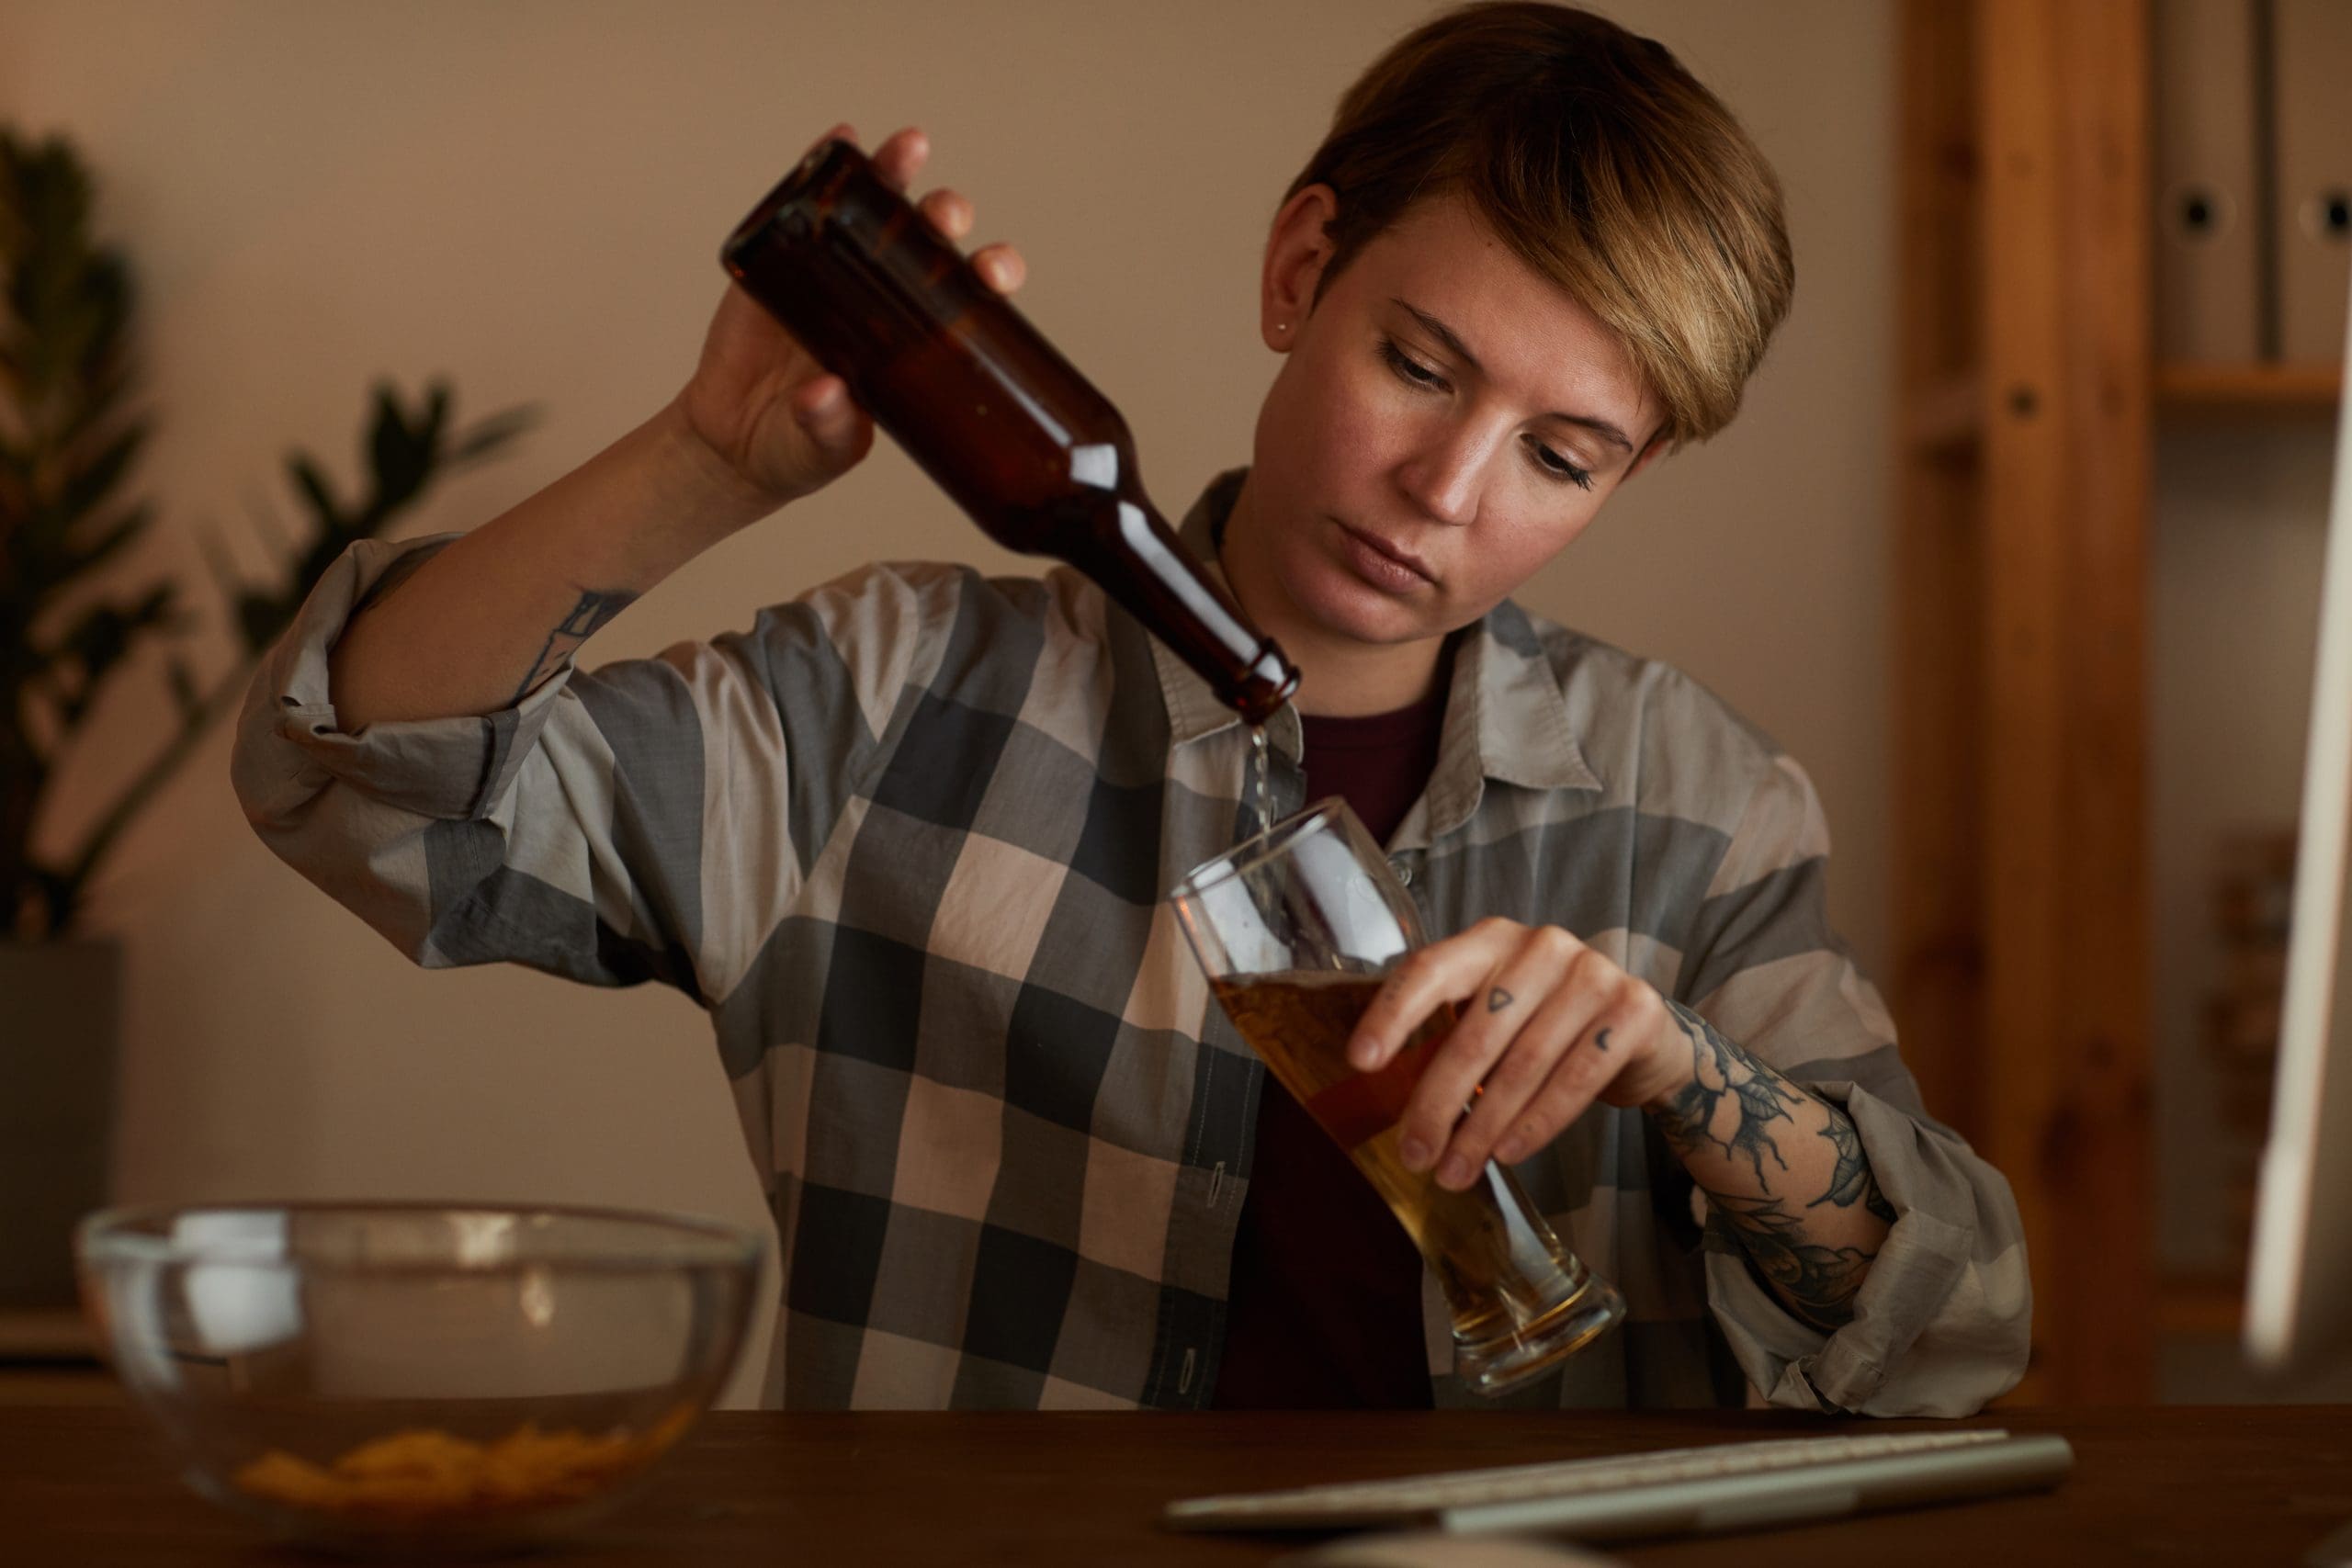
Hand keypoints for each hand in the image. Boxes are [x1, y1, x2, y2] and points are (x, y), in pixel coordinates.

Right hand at [676, 123, 1028, 505]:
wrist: (732, 442)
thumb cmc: (797, 448)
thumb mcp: (821, 450)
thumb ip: (827, 427)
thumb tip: (825, 394)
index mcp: (916, 344)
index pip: (969, 300)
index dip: (989, 276)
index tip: (996, 273)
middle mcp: (885, 299)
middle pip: (931, 243)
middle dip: (946, 219)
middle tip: (946, 213)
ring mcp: (835, 273)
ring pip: (875, 212)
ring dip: (895, 174)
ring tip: (907, 149)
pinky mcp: (782, 261)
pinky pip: (805, 208)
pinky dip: (823, 168)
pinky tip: (840, 139)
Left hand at [1344, 918, 1694, 1190]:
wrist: (1639, 1033)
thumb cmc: (1547, 1026)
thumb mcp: (1496, 1015)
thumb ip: (1449, 1035)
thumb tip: (1384, 1099)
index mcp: (1491, 941)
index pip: (1430, 969)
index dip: (1393, 1014)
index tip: (1361, 1061)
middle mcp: (1541, 946)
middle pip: (1476, 1033)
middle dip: (1439, 1103)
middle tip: (1414, 1155)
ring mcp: (1592, 973)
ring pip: (1523, 1064)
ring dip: (1483, 1127)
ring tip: (1455, 1171)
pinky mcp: (1633, 1009)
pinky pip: (1576, 1077)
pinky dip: (1538, 1123)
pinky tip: (1509, 1153)